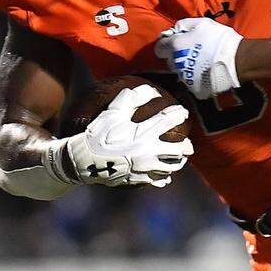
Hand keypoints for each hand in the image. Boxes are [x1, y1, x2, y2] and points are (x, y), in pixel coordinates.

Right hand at [64, 85, 192, 187]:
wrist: (82, 161)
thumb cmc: (98, 134)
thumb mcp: (112, 112)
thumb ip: (131, 98)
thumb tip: (150, 90)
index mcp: (143, 133)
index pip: (169, 120)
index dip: (179, 113)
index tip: (183, 112)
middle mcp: (148, 151)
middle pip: (178, 150)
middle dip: (186, 146)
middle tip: (187, 143)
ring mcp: (145, 167)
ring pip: (172, 167)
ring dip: (178, 162)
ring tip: (179, 158)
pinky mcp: (139, 179)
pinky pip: (157, 181)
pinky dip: (163, 178)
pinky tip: (166, 177)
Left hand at [154, 18, 242, 98]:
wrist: (237, 60)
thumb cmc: (219, 38)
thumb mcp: (202, 23)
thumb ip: (184, 25)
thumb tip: (175, 30)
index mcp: (175, 46)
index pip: (159, 47)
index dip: (166, 44)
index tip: (176, 42)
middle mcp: (176, 63)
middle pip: (170, 60)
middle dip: (177, 56)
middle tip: (192, 51)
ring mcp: (184, 77)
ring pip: (180, 72)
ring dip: (187, 67)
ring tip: (202, 62)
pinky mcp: (194, 88)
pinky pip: (191, 82)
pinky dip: (196, 77)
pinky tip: (207, 72)